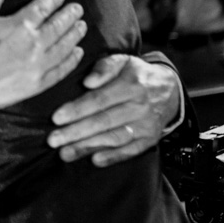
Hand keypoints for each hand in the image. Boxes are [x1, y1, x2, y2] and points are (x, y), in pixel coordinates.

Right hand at [0, 0, 86, 126]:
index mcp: (20, 25)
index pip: (44, 7)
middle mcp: (34, 45)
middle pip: (59, 25)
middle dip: (70, 14)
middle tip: (77, 8)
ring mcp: (38, 66)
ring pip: (65, 46)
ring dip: (75, 34)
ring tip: (81, 25)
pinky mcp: (38, 84)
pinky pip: (62, 70)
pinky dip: (72, 60)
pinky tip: (77, 52)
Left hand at [48, 55, 180, 166]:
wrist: (170, 90)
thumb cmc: (136, 75)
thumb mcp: (122, 62)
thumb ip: (104, 68)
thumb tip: (89, 82)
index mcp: (131, 85)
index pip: (99, 99)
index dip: (77, 109)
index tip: (56, 118)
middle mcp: (139, 106)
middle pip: (104, 121)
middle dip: (76, 132)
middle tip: (53, 140)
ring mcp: (146, 125)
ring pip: (114, 138)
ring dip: (88, 147)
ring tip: (65, 153)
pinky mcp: (150, 139)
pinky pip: (131, 150)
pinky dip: (113, 157)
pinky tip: (95, 160)